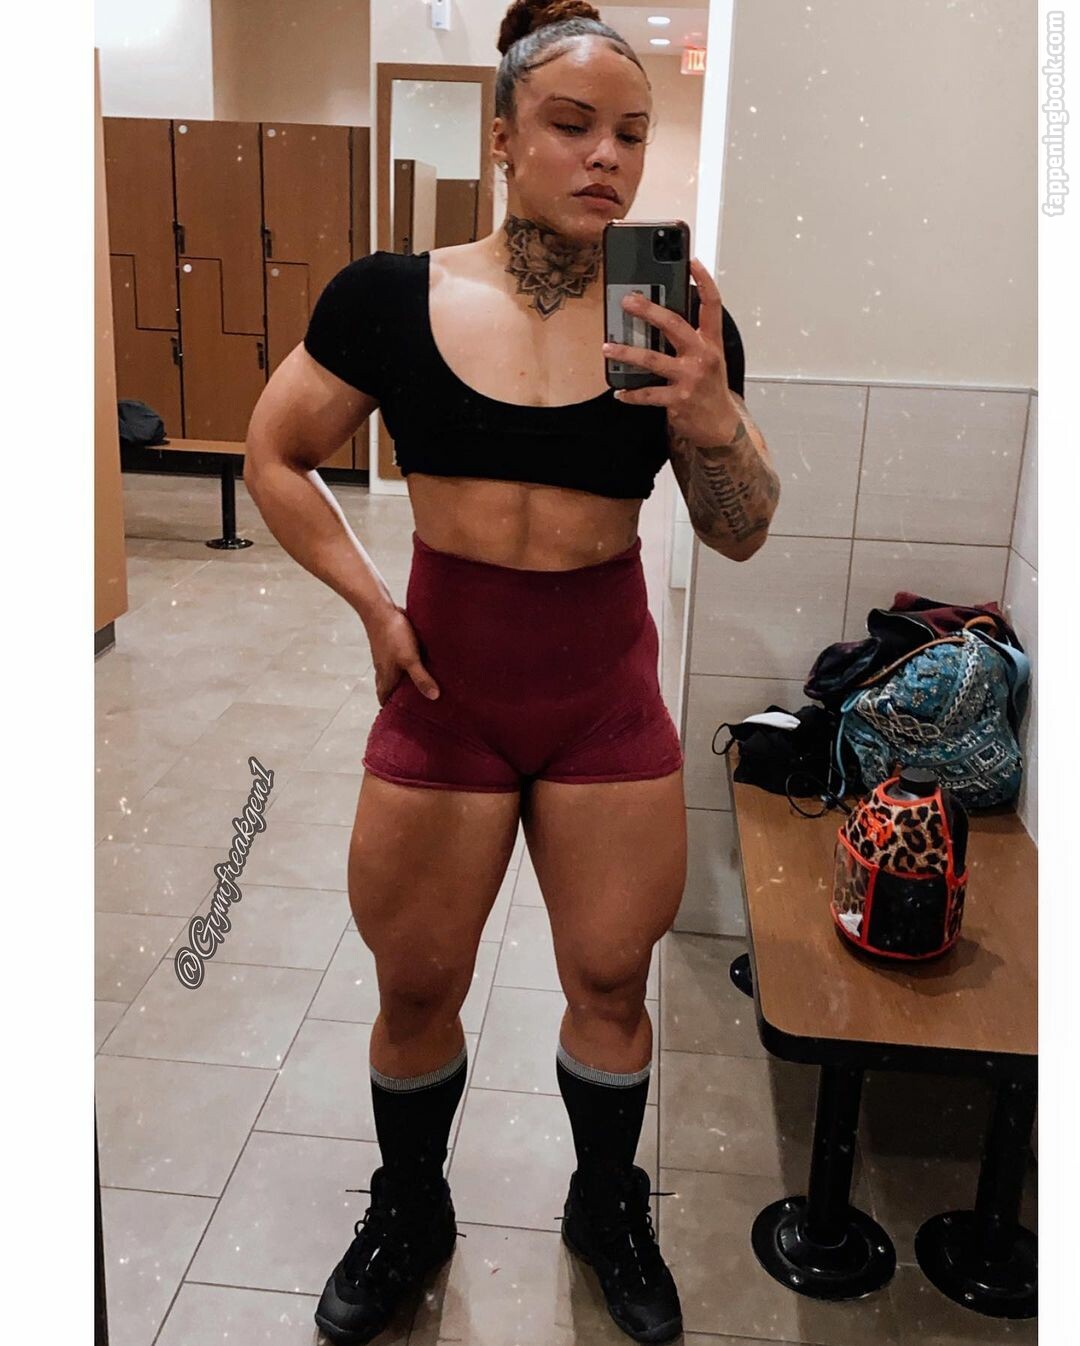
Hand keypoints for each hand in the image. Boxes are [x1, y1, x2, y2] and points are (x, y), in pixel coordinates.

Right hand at [366, 605, 439, 705]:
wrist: (379, 608)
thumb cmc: (393, 635)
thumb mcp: (409, 659)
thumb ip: (421, 678)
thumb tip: (434, 697)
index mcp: (386, 677)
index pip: (385, 699)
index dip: (392, 709)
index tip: (403, 717)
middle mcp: (384, 669)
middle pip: (390, 688)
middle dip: (400, 697)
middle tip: (417, 703)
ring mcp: (387, 657)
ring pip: (395, 674)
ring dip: (405, 681)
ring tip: (422, 685)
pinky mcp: (392, 645)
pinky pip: (399, 661)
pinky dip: (408, 666)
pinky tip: (421, 662)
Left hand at [601, 256, 740, 446]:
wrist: (720, 425)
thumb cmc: (709, 387)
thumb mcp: (708, 359)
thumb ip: (690, 339)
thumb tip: (657, 319)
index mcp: (711, 342)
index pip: (712, 305)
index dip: (704, 281)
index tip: (692, 261)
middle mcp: (703, 356)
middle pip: (674, 325)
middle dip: (649, 310)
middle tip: (628, 301)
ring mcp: (690, 378)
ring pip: (653, 360)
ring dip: (626, 353)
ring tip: (607, 348)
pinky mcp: (678, 400)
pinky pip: (647, 394)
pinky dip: (630, 394)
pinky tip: (619, 392)